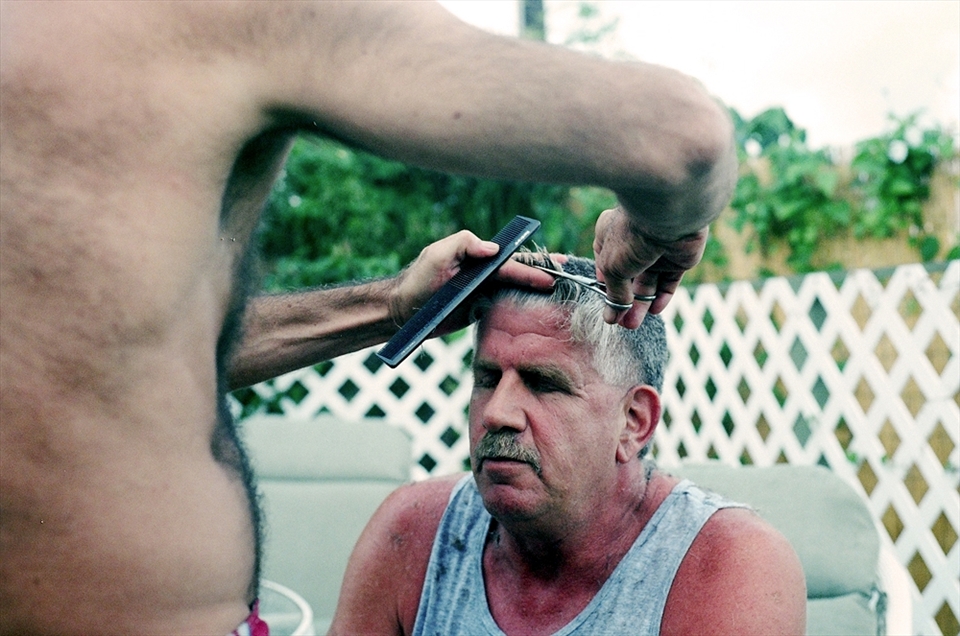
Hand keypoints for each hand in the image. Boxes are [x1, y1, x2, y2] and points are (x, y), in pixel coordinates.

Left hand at [390, 230, 554, 331]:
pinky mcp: (480, 310)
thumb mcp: (436, 254)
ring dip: (537, 291)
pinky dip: (523, 306)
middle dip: (543, 274)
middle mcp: (484, 274)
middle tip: (567, 276)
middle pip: (519, 273)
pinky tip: (539, 311)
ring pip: (516, 290)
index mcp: (478, 258)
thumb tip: (494, 249)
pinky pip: (506, 306)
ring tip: (561, 293)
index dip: (533, 262)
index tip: (555, 263)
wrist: (404, 312)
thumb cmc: (418, 280)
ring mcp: (484, 293)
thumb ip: (463, 244)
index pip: (511, 259)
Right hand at [593, 207, 707, 328]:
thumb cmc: (631, 236)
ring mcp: (656, 250)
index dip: (605, 286)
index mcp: (609, 235)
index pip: (605, 265)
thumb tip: (612, 316)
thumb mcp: (613, 268)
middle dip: (623, 301)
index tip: (605, 304)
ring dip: (640, 305)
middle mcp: (632, 242)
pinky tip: (655, 311)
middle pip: (627, 278)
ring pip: (647, 283)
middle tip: (620, 323)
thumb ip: (614, 294)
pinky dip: (661, 297)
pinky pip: (668, 282)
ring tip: (632, 325)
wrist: (668, 218)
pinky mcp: (677, 258)